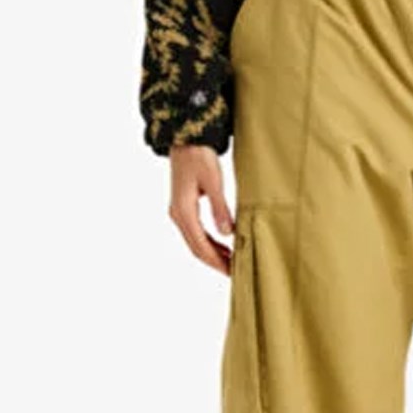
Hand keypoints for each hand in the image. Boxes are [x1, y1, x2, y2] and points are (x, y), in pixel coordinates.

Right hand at [167, 144, 234, 273]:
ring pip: (195, 241)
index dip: (217, 261)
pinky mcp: (183, 207)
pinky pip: (195, 231)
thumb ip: (220, 208)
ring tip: (231, 262)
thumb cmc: (199, 156)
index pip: (201, 245)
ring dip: (212, 253)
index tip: (232, 272)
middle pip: (196, 247)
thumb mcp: (213, 181)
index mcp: (183, 211)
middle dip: (215, 261)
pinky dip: (209, 241)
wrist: (185, 139)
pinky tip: (222, 245)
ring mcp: (179, 212)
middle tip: (234, 273)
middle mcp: (178, 215)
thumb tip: (228, 234)